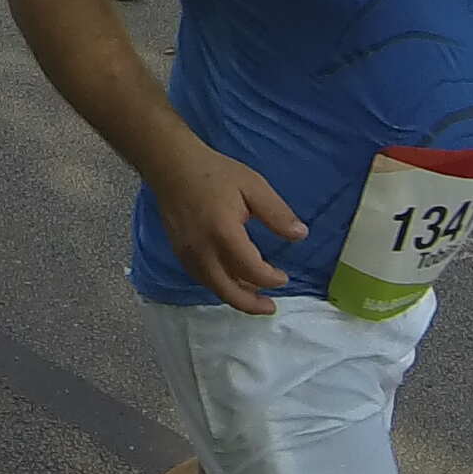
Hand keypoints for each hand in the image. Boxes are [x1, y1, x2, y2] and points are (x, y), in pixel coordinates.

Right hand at [151, 142, 306, 314]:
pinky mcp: (179, 253)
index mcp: (224, 233)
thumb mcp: (253, 186)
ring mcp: (188, 254)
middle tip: (270, 307)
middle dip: (251, 304)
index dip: (270, 279)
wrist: (172, 166)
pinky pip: (202, 278)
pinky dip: (220, 285)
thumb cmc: (214, 173)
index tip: (284, 277)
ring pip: (213, 287)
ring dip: (235, 295)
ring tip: (255, 294)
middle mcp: (203, 251)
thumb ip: (277, 213)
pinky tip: (232, 280)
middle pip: (228, 291)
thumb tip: (300, 235)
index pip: (251, 270)